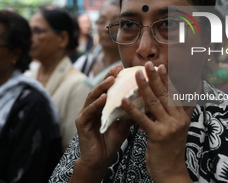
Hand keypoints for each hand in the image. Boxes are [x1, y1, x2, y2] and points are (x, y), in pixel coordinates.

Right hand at [71, 65, 131, 182]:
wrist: (101, 159)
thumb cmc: (111, 140)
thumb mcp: (124, 124)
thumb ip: (130, 112)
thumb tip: (146, 100)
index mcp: (102, 106)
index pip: (109, 89)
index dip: (115, 78)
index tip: (123, 68)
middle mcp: (93, 107)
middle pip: (100, 89)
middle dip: (108, 77)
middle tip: (117, 68)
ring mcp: (86, 114)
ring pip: (92, 97)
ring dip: (102, 87)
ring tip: (111, 79)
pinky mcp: (81, 123)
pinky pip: (88, 111)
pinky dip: (96, 104)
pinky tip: (103, 98)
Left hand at [121, 62, 192, 182]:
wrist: (171, 173)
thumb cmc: (170, 150)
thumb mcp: (177, 130)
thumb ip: (178, 113)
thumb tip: (181, 98)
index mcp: (182, 117)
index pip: (173, 94)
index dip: (166, 79)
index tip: (161, 66)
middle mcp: (178, 119)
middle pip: (164, 94)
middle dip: (155, 78)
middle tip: (148, 64)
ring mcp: (168, 127)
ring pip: (153, 103)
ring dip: (143, 87)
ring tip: (135, 75)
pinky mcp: (157, 136)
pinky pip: (142, 119)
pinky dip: (132, 109)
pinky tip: (124, 100)